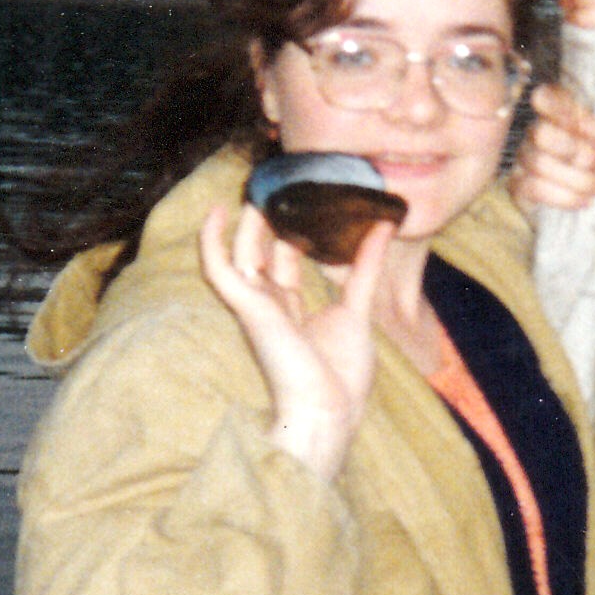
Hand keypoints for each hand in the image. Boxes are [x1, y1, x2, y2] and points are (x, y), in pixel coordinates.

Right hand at [199, 201, 389, 481]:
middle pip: (261, 252)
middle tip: (276, 183)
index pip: (285, 261)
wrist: (328, 411)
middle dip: (266, 219)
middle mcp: (270, 305)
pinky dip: (213, 241)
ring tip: (256, 186)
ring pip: (242, 253)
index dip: (290, 230)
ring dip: (246, 221)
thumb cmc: (341, 376)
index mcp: (292, 309)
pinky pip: (220, 269)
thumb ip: (364, 268)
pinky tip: (217, 212)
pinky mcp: (248, 307)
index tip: (302, 199)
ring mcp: (256, 305)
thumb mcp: (358, 309)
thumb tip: (381, 228)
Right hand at [513, 83, 594, 218]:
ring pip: (538, 163)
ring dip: (575, 179)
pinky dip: (562, 197)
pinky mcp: (520, 186)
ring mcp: (526, 159)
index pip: (545, 95)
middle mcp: (540, 132)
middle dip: (574, 152)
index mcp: (564, 114)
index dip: (565, 112)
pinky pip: (531, 187)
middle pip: (540, 133)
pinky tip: (583, 201)